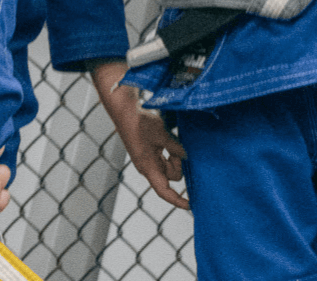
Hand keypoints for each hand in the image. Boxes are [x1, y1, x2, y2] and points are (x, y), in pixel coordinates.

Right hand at [92, 61, 188, 209]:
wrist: (125, 110)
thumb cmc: (140, 122)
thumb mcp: (162, 134)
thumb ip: (176, 148)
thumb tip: (187, 156)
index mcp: (148, 167)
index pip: (164, 190)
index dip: (177, 200)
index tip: (190, 206)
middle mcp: (147, 166)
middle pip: (170, 175)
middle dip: (178, 164)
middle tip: (177, 146)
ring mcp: (147, 159)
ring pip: (168, 165)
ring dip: (174, 155)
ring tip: (170, 138)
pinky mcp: (147, 151)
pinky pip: (163, 157)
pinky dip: (170, 150)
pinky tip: (168, 137)